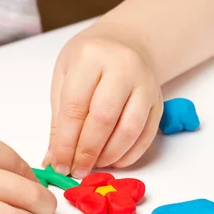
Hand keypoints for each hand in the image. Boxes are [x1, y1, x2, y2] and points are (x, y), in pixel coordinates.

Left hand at [44, 22, 163, 178]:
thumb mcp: (65, 77)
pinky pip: (146, 136)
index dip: (66, 142)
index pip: (76, 107)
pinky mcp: (159, 102)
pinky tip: (113, 161)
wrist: (126, 43)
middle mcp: (123, 68)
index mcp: (91, 57)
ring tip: (93, 165)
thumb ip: (59, 119)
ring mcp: (146, 85)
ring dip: (109, 156)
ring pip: (129, 130)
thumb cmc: (90, 61)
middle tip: (76, 171)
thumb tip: (54, 159)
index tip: (58, 164)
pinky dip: (129, 155)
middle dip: (87, 152)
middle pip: (104, 119)